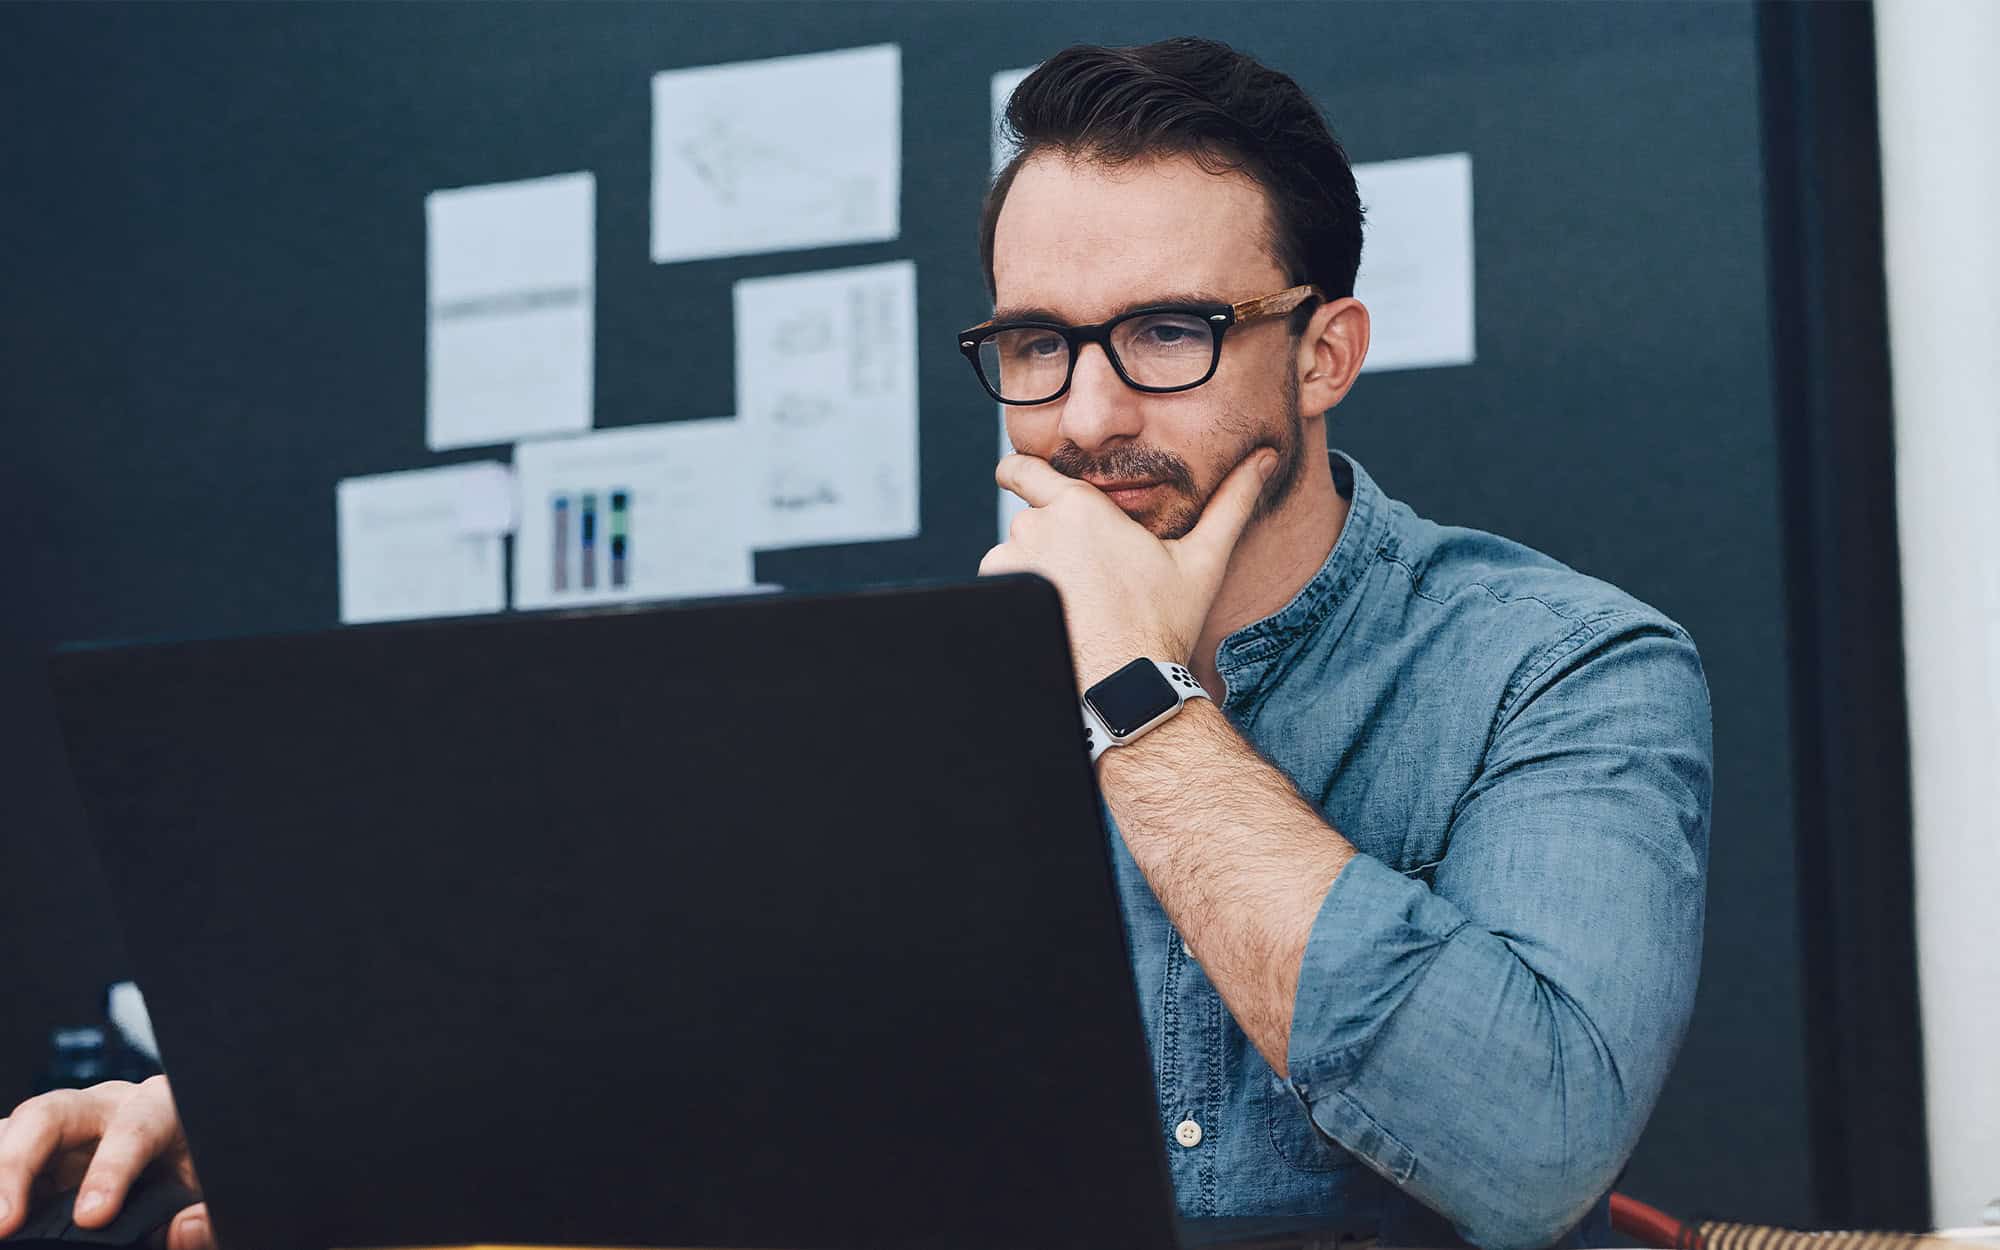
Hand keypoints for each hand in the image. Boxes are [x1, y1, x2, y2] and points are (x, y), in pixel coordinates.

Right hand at [0, 1077, 211, 1248]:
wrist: (171, 1167)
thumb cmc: (187, 1174)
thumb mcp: (208, 1193)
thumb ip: (207, 1218)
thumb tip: (184, 1230)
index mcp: (157, 1109)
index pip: (133, 1129)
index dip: (110, 1171)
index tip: (91, 1218)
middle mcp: (102, 1107)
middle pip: (49, 1114)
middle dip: (19, 1165)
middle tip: (6, 1223)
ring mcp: (60, 1124)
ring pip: (14, 1129)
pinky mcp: (32, 1148)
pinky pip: (2, 1149)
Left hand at [981, 448, 1277, 685]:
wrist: (1124, 686)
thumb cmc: (1165, 623)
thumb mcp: (1202, 560)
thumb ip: (1231, 502)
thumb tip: (1266, 458)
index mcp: (1080, 506)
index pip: (1021, 469)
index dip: (1018, 475)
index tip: (1017, 482)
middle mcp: (1036, 526)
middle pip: (1029, 522)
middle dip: (1050, 542)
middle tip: (1087, 579)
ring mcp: (1010, 564)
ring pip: (1014, 557)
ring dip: (1033, 572)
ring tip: (1076, 605)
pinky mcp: (997, 597)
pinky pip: (1001, 588)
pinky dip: (1019, 601)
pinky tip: (1057, 620)